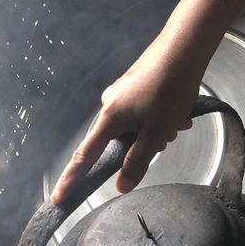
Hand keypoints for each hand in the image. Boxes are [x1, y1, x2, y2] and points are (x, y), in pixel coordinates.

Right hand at [50, 0, 244, 204]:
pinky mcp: (135, 84)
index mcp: (109, 118)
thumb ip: (137, 162)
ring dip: (156, 130)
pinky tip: (178, 112)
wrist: (185, 47)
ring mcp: (122, 93)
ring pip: (135, 126)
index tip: (59, 198)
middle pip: (119, 140)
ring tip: (179, 121)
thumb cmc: (169, 90)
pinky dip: (159, 116)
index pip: (85, 157)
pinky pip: (142, 111)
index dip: (72, 180)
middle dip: (143, 145)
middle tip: (169, 136)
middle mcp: (110, 104)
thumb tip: (120, 188)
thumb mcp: (156, 133)